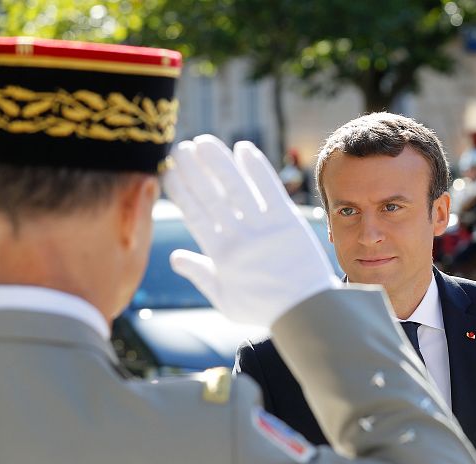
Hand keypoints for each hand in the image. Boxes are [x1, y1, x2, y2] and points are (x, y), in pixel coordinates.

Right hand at [163, 135, 339, 327]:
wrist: (306, 310)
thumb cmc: (264, 307)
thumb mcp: (225, 299)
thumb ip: (200, 274)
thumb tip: (174, 257)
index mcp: (221, 255)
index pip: (194, 215)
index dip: (180, 190)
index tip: (168, 170)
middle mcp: (239, 237)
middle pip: (211, 196)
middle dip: (193, 170)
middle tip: (180, 147)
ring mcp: (264, 227)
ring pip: (236, 187)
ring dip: (218, 161)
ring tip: (204, 141)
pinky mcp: (288, 220)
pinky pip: (270, 188)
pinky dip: (256, 167)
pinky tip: (244, 148)